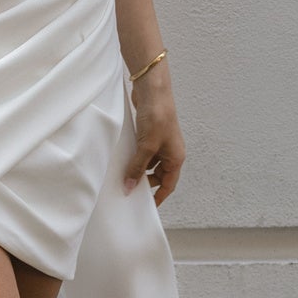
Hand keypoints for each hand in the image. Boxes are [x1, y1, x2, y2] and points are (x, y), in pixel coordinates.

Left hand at [123, 76, 185, 203]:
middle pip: (157, 175)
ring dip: (137, 169)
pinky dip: (133, 157)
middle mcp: (170, 152)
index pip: (168, 184)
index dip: (158, 197)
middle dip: (144, 182)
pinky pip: (142, 152)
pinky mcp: (149, 134)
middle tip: (128, 190)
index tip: (146, 207)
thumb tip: (130, 187)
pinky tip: (121, 160)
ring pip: (148, 164)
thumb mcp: (147, 146)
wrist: (152, 89)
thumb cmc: (157, 116)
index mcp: (176, 157)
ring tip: (122, 176)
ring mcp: (159, 143)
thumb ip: (138, 168)